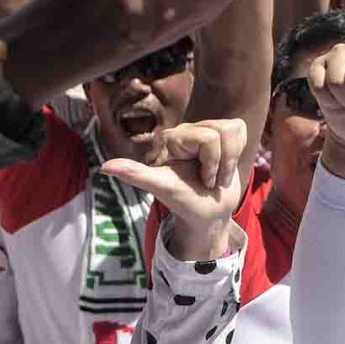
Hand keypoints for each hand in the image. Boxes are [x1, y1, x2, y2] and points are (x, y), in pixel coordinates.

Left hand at [102, 119, 245, 259]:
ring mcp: (205, 130)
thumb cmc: (184, 203)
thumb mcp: (162, 187)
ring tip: (217, 175)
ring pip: (233, 129)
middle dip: (220, 163)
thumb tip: (104, 167)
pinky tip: (226, 166)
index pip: (208, 137)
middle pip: (221, 132)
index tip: (201, 180)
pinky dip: (238, 151)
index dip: (211, 162)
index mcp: (170, 138)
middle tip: (209, 179)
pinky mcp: (222, 134)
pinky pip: (239, 129)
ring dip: (230, 160)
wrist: (209, 214)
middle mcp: (186, 130)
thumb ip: (136, 174)